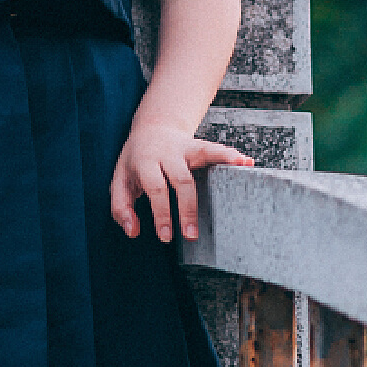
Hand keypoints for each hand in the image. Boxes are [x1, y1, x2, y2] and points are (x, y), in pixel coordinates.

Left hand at [110, 120, 254, 243]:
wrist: (150, 130)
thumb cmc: (135, 163)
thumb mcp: (120, 182)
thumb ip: (121, 208)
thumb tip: (133, 231)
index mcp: (145, 162)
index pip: (155, 189)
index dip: (161, 213)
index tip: (166, 236)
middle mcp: (166, 153)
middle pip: (181, 180)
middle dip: (187, 209)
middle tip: (191, 236)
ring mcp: (184, 147)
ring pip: (203, 153)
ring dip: (222, 162)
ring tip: (241, 169)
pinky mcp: (198, 146)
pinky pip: (215, 149)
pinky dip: (231, 155)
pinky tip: (247, 162)